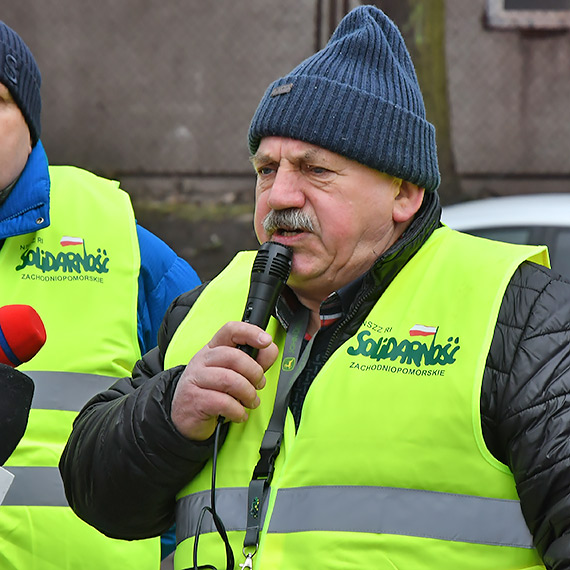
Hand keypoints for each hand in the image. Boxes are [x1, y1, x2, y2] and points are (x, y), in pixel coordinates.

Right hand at [171, 321, 278, 440]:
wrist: (184, 416)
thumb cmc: (211, 391)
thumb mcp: (233, 372)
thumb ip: (254, 361)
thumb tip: (270, 350)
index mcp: (213, 348)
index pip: (230, 330)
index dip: (251, 332)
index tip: (266, 341)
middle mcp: (203, 360)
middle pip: (234, 357)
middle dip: (254, 372)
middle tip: (258, 384)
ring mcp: (196, 379)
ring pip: (230, 380)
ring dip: (248, 393)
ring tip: (250, 401)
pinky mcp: (195, 400)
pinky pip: (223, 402)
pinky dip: (238, 411)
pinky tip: (239, 413)